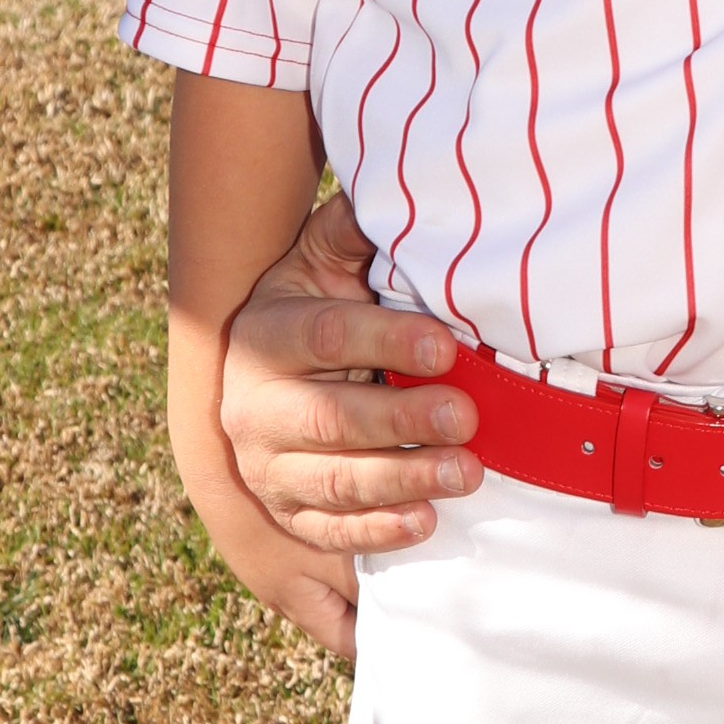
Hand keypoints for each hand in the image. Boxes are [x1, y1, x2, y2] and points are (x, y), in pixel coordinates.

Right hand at [219, 189, 481, 584]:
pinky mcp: (289, 512)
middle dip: (401, 419)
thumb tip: (389, 192)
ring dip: (404, 478)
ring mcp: (269, 467)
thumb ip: (351, 235)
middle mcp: (255, 407)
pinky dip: (377, 531)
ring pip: (334, 480)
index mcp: (267, 335)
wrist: (266, 382)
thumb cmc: (315, 312)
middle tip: (466, 416)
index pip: (325, 335)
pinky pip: (329, 530)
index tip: (446, 343)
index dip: (386, 339)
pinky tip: (425, 522)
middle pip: (328, 418)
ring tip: (468, 472)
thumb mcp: (323, 266)